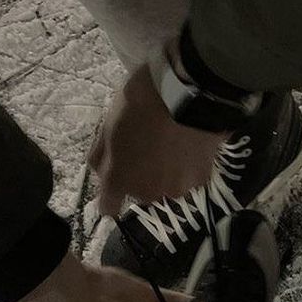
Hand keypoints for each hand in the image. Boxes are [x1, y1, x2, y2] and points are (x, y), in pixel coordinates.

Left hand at [89, 63, 226, 215]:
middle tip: (149, 145)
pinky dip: (189, 165)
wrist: (190, 94)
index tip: (116, 183)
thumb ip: (101, 153)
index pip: (108, 207)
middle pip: (142, 192)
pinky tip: (190, 144)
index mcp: (119, 178)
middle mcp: (147, 192)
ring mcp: (177, 187)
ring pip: (168, 184)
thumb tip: (100, 170)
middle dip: (143, 175)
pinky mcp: (201, 179)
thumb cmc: (142, 103)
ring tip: (174, 144)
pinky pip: (190, 176)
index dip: (110, 197)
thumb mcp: (109, 122)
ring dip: (168, 171)